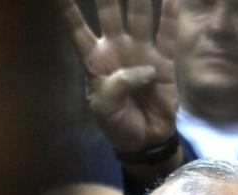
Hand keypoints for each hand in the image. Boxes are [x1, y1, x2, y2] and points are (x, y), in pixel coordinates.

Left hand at [57, 0, 177, 152]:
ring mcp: (141, 51)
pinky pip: (166, 35)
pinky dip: (169, 16)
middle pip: (108, 11)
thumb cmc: (118, 124)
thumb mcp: (103, 108)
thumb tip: (144, 66)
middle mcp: (116, 48)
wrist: (144, 139)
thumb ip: (115, 85)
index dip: (67, 8)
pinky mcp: (163, 61)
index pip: (77, 27)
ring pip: (139, 16)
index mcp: (95, 59)